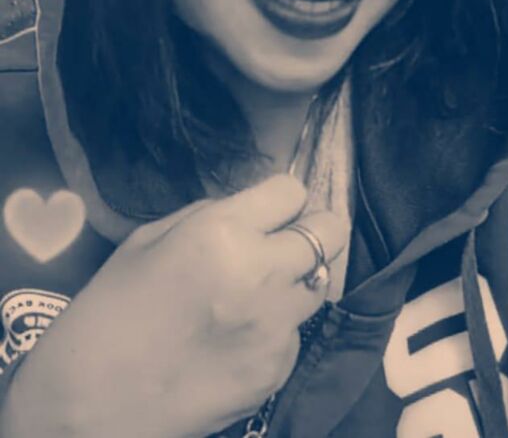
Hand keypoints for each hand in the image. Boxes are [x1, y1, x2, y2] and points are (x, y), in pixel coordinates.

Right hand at [1, 174, 346, 437]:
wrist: (90, 404)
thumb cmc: (109, 310)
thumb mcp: (149, 239)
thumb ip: (210, 216)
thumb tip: (252, 211)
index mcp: (222, 233)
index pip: (292, 191)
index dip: (281, 199)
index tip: (271, 211)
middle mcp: (261, 276)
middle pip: (330, 232)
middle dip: (312, 230)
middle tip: (285, 242)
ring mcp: (275, 328)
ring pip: (318, 284)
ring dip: (297, 280)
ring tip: (258, 292)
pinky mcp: (277, 371)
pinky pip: (295, 333)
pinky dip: (276, 328)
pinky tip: (237, 337)